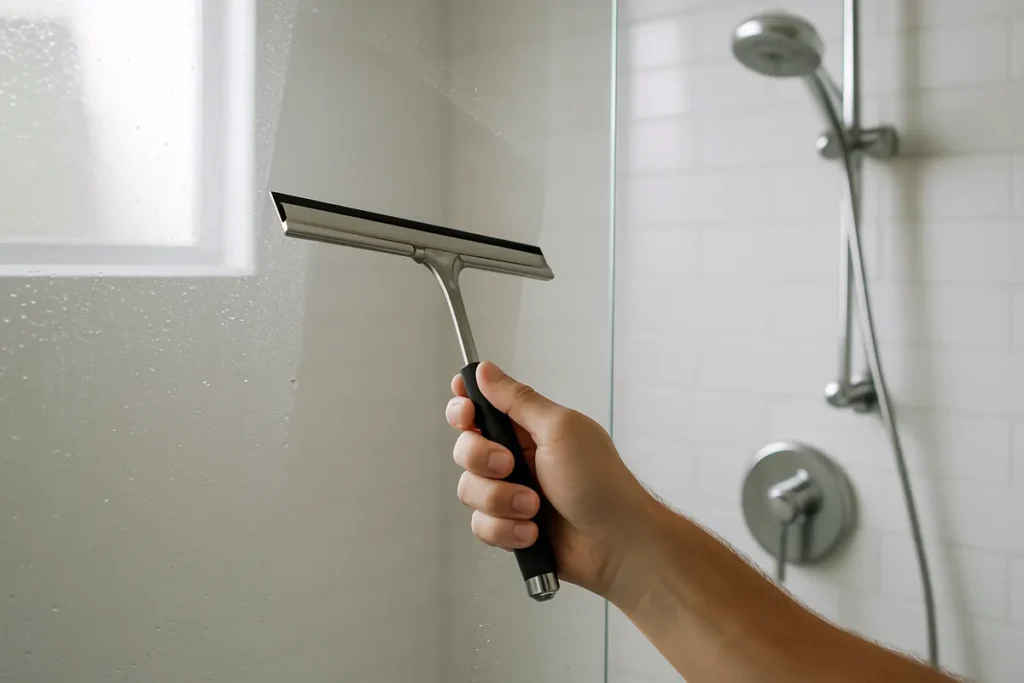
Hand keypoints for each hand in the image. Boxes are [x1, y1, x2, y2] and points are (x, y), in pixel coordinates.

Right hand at [445, 361, 654, 599]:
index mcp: (529, 426)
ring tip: (534, 507)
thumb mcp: (560, 429)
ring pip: (470, 490)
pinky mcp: (509, 525)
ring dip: (500, 501)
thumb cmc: (600, 482)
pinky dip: (507, 529)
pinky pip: (481, 525)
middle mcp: (516, 456)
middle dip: (481, 459)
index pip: (481, 405)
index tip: (466, 414)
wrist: (617, 544)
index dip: (463, 407)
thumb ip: (518, 400)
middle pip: (465, 448)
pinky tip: (532, 531)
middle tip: (509, 465)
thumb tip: (485, 370)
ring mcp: (511, 492)